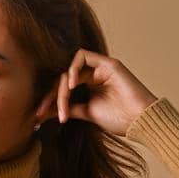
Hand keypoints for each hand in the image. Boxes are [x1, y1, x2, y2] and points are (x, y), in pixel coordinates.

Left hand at [34, 50, 158, 137]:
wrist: (140, 121)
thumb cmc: (119, 119)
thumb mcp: (87, 114)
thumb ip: (68, 109)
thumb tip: (43, 112)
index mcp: (88, 86)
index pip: (62, 87)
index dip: (49, 100)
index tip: (38, 116)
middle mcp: (93, 74)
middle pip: (62, 78)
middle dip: (50, 95)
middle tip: (42, 111)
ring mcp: (100, 68)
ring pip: (69, 70)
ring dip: (61, 88)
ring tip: (62, 105)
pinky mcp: (108, 63)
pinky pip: (82, 56)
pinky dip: (73, 69)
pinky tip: (71, 86)